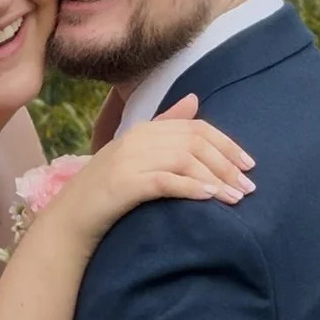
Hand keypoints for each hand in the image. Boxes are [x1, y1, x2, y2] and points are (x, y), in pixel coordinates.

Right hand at [49, 94, 254, 252]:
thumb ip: (166, 127)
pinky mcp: (124, 184)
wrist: (70, 220)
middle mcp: (137, 139)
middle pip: (194, 143)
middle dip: (227, 164)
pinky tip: (210, 198)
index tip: (249, 164)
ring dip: (216, 178)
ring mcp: (128, 161)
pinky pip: (166, 181)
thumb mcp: (136, 155)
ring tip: (236, 198)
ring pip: (184, 160)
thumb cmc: (107, 192)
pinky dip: (191, 188)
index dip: (227, 144)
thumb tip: (195, 99)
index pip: (195, 128)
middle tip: (249, 186)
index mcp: (143, 130)